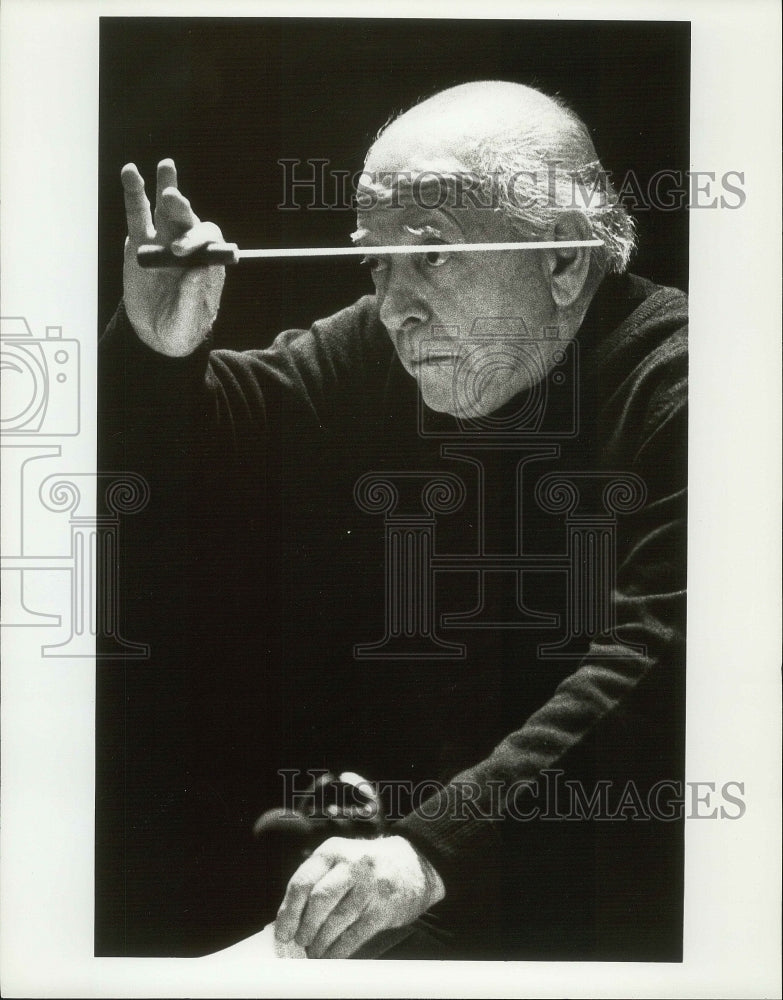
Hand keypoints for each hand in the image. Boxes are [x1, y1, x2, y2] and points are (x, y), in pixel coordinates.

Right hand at [121, 158, 226, 355]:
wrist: (156, 334)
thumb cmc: (181, 328)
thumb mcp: (187, 321)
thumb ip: (193, 298)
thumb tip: (199, 271)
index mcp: (207, 263)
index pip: (208, 242)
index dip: (196, 240)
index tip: (179, 251)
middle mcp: (188, 247)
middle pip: (188, 220)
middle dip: (182, 209)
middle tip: (172, 200)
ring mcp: (163, 241)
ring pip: (166, 211)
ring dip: (166, 187)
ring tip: (166, 167)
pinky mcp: (139, 242)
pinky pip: (137, 216)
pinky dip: (135, 194)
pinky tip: (131, 172)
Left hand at [274, 835, 444, 958]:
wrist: (415, 863)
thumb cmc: (369, 865)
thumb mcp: (341, 858)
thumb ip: (317, 880)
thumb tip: (289, 918)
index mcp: (333, 850)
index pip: (302, 882)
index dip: (288, 911)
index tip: (282, 932)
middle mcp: (352, 864)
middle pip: (319, 900)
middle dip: (305, 927)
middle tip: (299, 942)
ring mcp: (371, 885)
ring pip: (337, 920)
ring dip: (321, 942)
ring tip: (314, 952)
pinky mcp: (385, 907)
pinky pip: (355, 934)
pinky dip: (339, 950)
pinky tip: (331, 956)